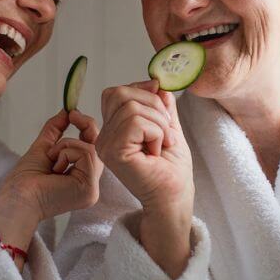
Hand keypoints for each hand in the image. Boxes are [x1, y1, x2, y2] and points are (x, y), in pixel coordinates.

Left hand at [0, 109, 103, 243]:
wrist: (16, 198)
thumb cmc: (24, 181)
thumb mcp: (43, 147)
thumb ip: (56, 130)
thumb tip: (66, 110)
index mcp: (81, 178)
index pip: (95, 148)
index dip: (88, 128)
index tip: (73, 113)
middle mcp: (90, 185)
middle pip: (98, 147)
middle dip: (85, 126)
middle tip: (72, 116)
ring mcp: (91, 189)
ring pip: (91, 149)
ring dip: (67, 145)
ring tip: (52, 158)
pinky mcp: (89, 190)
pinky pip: (87, 156)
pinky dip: (67, 153)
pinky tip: (56, 167)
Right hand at [97, 80, 192, 215]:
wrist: (174, 197)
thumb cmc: (171, 169)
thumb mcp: (168, 126)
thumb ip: (161, 105)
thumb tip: (157, 82)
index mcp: (113, 129)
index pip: (116, 92)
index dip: (142, 91)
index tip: (163, 108)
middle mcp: (104, 136)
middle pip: (121, 93)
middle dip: (153, 105)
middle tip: (166, 130)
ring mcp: (106, 145)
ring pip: (132, 107)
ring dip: (159, 123)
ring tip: (162, 144)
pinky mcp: (114, 153)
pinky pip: (136, 122)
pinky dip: (156, 132)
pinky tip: (157, 151)